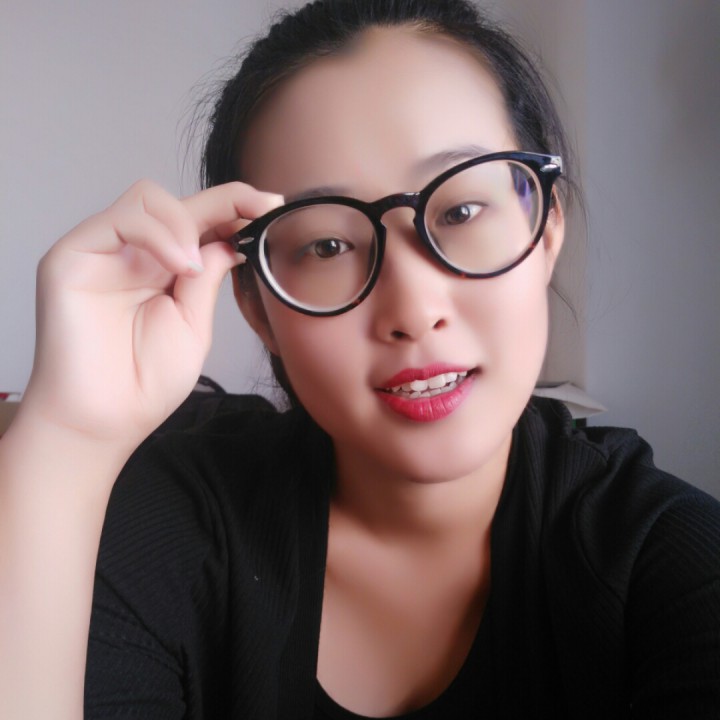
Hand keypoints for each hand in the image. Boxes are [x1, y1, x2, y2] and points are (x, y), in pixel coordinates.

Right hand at [21, 179, 281, 447]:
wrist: (105, 420)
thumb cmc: (145, 382)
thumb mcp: (193, 324)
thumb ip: (206, 278)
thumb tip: (229, 239)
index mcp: (163, 269)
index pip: (200, 221)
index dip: (235, 207)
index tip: (272, 206)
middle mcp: (134, 254)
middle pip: (179, 202)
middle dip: (226, 200)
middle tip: (259, 209)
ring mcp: (103, 252)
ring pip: (148, 198)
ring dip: (186, 221)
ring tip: (195, 267)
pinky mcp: (72, 256)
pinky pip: (119, 219)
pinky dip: (157, 233)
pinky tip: (177, 266)